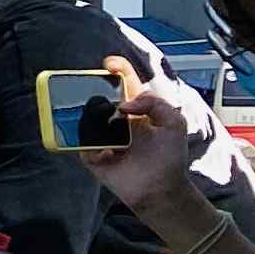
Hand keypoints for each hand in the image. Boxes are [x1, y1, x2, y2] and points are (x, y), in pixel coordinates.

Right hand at [80, 68, 195, 219]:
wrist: (160, 189)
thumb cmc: (170, 157)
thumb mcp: (174, 123)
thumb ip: (155, 103)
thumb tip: (123, 104)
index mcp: (137, 109)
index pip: (124, 83)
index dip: (116, 69)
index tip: (108, 64)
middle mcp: (117, 120)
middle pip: (99, 97)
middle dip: (93, 92)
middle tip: (95, 95)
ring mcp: (103, 138)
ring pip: (84, 120)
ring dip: (87, 119)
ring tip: (102, 127)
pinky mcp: (92, 156)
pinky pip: (80, 146)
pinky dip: (88, 147)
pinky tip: (106, 154)